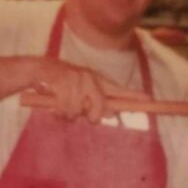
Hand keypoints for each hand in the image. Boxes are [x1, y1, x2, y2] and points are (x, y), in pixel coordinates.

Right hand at [31, 58, 146, 123]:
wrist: (39, 70)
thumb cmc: (62, 85)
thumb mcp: (82, 93)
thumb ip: (97, 103)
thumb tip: (112, 114)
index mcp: (97, 80)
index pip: (119, 90)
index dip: (133, 96)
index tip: (149, 99)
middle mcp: (90, 78)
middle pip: (98, 107)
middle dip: (91, 116)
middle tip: (84, 117)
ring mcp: (76, 79)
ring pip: (78, 111)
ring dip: (69, 114)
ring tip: (63, 106)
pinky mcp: (62, 82)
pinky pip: (65, 108)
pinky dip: (59, 112)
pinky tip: (55, 104)